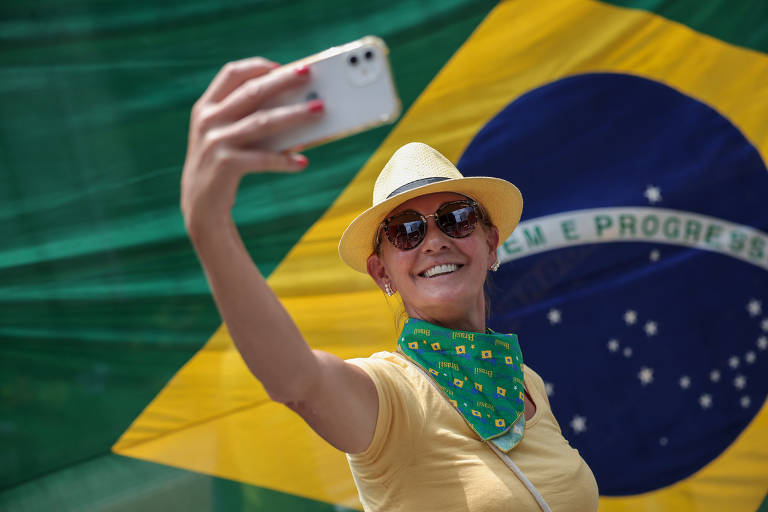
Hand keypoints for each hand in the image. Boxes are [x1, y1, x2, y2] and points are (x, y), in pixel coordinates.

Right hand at [181, 57, 322, 229]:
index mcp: (206, 107)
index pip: (231, 74)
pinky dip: (285, 161)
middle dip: (283, 80)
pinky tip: (303, 163)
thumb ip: (250, 119)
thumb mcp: (227, 137)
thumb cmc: (224, 165)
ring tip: (319, 109)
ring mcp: (215, 142)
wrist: (200, 206)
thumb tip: (297, 107)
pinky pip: (264, 159)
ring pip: (263, 122)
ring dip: (295, 114)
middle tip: (310, 74)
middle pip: (252, 92)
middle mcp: (208, 120)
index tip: (282, 66)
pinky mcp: (226, 165)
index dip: (257, 66)